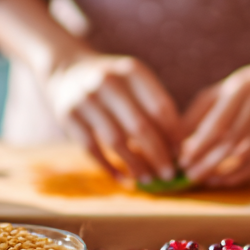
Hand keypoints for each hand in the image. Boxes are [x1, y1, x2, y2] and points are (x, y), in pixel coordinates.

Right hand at [44, 53, 181, 183]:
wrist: (68, 70)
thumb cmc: (115, 84)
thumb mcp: (135, 83)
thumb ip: (155, 109)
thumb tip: (178, 151)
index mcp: (132, 71)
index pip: (160, 107)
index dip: (173, 135)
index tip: (182, 154)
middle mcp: (108, 81)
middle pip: (140, 126)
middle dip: (158, 155)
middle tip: (169, 174)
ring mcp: (85, 98)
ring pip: (116, 140)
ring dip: (135, 165)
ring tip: (148, 179)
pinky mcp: (67, 115)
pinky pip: (92, 148)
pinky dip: (109, 167)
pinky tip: (123, 179)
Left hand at [179, 59, 249, 187]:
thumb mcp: (229, 88)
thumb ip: (201, 111)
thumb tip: (175, 139)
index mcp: (245, 88)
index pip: (218, 124)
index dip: (199, 147)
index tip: (183, 161)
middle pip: (232, 143)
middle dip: (209, 164)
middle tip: (191, 177)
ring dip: (226, 173)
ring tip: (209, 180)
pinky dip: (246, 173)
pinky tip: (230, 178)